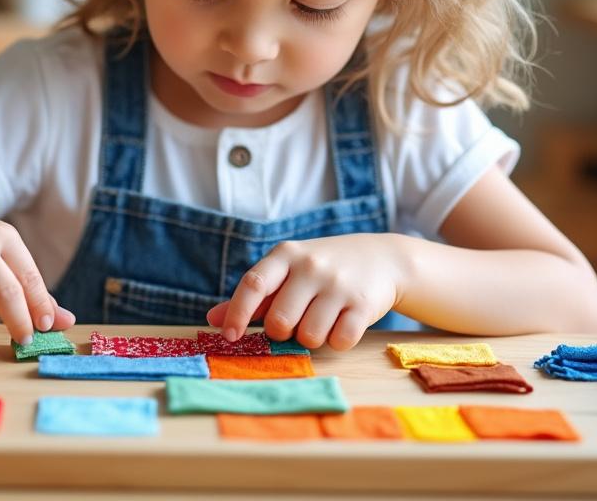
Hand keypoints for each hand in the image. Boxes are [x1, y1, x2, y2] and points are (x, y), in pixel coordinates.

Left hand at [206, 234, 407, 349]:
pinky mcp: (364, 304)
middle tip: (294, 322)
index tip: (230, 336)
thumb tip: (213, 321)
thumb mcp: (288, 271)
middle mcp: (311, 266)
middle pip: (279, 321)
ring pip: (309, 336)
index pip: (254, 283)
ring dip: (311, 339)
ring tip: (322, 320)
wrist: (383, 257)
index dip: (237, 313)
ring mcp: (339, 284)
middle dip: (282, 332)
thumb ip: (254, 297)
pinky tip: (343, 323)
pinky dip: (337, 342)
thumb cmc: (323, 269)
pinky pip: (339, 341)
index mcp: (286, 254)